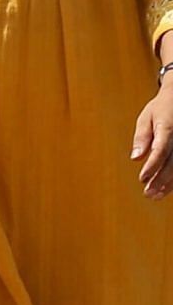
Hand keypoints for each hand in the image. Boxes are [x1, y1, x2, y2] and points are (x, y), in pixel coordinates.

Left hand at [132, 76, 172, 198]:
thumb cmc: (161, 108)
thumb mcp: (147, 118)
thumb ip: (142, 138)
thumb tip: (135, 158)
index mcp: (168, 127)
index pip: (161, 150)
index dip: (152, 166)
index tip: (142, 179)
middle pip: (172, 163)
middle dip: (160, 180)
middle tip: (147, 194)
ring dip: (169, 184)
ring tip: (155, 195)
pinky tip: (166, 189)